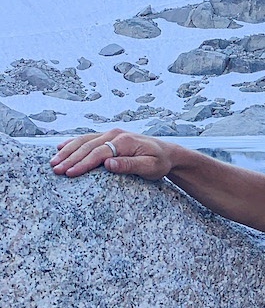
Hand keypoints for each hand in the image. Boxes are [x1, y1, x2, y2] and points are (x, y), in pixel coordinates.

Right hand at [50, 130, 174, 180]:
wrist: (167, 152)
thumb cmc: (159, 162)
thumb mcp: (150, 167)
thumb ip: (129, 165)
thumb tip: (108, 164)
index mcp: (124, 141)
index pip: (99, 153)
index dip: (83, 164)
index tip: (70, 173)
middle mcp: (115, 134)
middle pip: (87, 146)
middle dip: (70, 158)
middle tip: (55, 170)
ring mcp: (111, 133)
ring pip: (84, 141)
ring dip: (68, 151)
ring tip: (53, 162)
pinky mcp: (109, 136)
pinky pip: (87, 139)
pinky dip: (73, 143)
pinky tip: (61, 148)